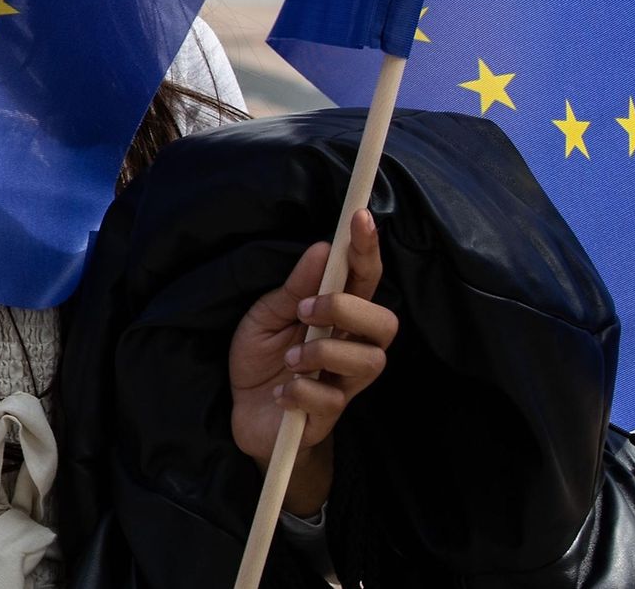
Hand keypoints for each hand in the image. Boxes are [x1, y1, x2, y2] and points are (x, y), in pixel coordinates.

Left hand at [228, 209, 395, 513]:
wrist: (247, 415)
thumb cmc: (262, 360)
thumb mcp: (266, 316)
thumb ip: (294, 288)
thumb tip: (322, 248)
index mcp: (338, 318)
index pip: (366, 280)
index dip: (368, 249)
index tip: (360, 217)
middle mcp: (351, 347)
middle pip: (387, 323)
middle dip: (349, 309)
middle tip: (306, 310)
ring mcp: (345, 383)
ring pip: (370, 362)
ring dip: (323, 352)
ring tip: (289, 359)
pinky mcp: (329, 416)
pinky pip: (330, 400)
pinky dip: (299, 390)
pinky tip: (280, 391)